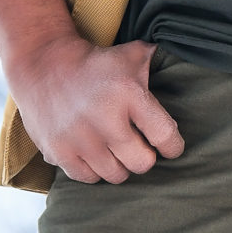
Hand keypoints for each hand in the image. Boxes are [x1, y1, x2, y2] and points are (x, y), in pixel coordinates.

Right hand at [8, 32, 184, 183]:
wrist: (42, 63)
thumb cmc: (95, 63)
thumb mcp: (132, 55)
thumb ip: (161, 62)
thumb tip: (189, 58)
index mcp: (128, 93)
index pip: (165, 136)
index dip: (172, 146)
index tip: (169, 145)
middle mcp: (105, 119)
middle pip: (142, 163)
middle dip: (144, 156)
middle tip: (138, 146)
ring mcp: (79, 138)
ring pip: (116, 175)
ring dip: (120, 164)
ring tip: (116, 150)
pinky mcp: (58, 150)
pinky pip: (88, 177)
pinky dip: (94, 169)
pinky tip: (94, 154)